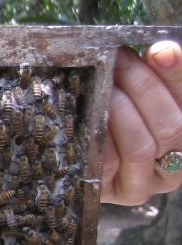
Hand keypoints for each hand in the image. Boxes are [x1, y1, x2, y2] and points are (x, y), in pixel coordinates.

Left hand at [102, 40, 181, 205]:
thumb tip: (160, 51)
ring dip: (120, 110)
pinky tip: (90, 115)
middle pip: (172, 125)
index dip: (177, 75)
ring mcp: (149, 184)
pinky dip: (101, 136)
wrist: (73, 165)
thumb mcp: (139, 99)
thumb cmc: (114, 121)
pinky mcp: (118, 194)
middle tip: (117, 61)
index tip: (160, 51)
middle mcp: (178, 166)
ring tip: (102, 84)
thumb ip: (153, 81)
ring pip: (142, 146)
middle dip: (143, 87)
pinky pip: (109, 162)